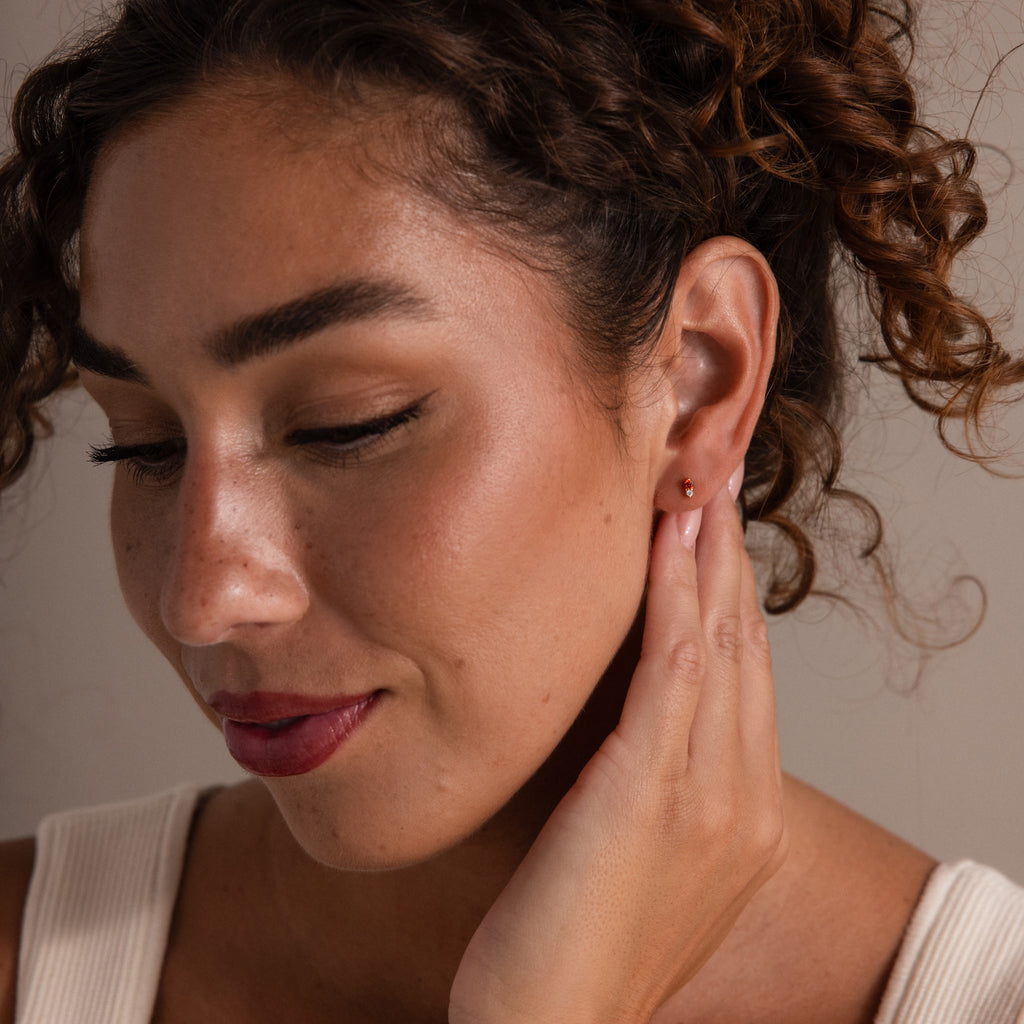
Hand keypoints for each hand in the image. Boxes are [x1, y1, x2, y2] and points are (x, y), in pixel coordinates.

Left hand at [449, 480, 786, 1023]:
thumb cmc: (574, 953)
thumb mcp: (635, 863)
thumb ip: (652, 793)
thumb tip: (626, 731)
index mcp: (745, 820)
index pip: (746, 684)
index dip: (733, 602)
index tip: (713, 538)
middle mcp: (744, 802)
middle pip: (745, 652)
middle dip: (729, 562)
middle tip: (714, 483)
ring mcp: (708, 796)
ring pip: (719, 646)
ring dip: (706, 559)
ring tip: (696, 487)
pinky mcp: (652, 791)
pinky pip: (675, 669)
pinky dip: (675, 597)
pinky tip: (668, 542)